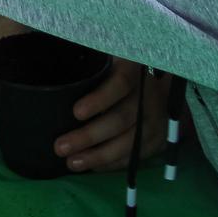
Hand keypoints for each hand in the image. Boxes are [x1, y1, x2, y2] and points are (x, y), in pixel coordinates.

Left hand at [55, 58, 171, 172]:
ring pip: (128, 142)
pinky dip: (114, 163)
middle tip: (60, 147)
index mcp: (135, 71)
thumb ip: (92, 59)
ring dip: (99, 156)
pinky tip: (92, 166)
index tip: (76, 112)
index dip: (99, 99)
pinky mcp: (159, 138)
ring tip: (72, 163)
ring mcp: (156, 120)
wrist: (165, 82)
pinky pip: (136, 156)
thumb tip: (52, 49)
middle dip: (89, 136)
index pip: (120, 84)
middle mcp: (149, 97)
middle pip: (120, 119)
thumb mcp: (113, 55)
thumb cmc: (124, 67)